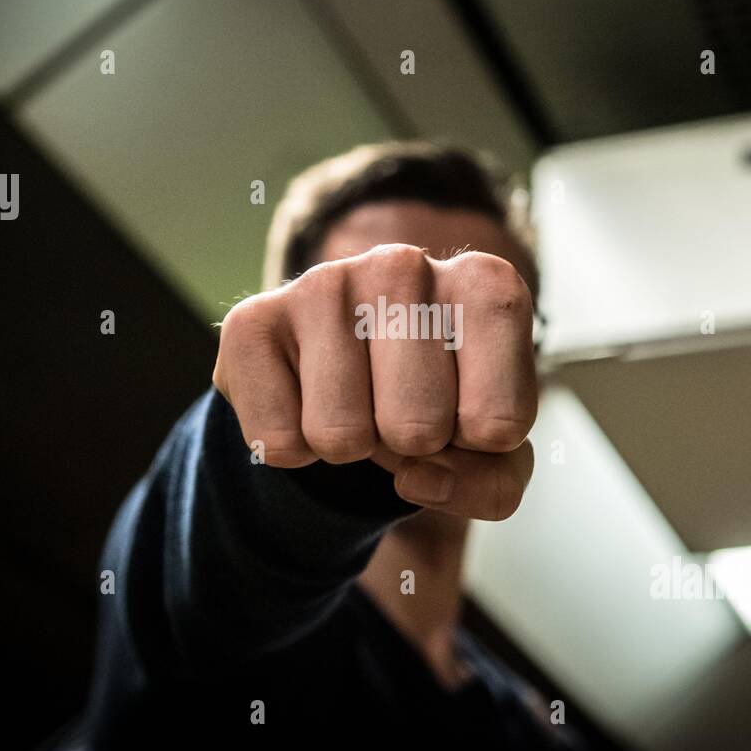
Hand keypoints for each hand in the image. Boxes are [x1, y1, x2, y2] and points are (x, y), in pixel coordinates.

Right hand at [213, 244, 537, 520]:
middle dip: (411, 447)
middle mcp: (405, 265)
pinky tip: (305, 399)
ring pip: (341, 438)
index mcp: (486, 286)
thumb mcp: (494, 454)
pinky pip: (278, 441)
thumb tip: (417, 479)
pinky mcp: (252, 321)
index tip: (467, 411)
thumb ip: (492, 486)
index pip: (498, 425)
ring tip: (357, 402)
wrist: (355, 373)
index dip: (479, 449)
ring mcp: (323, 284)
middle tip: (401, 409)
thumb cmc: (443, 401)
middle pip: (419, 429)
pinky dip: (293, 449)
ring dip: (352, 449)